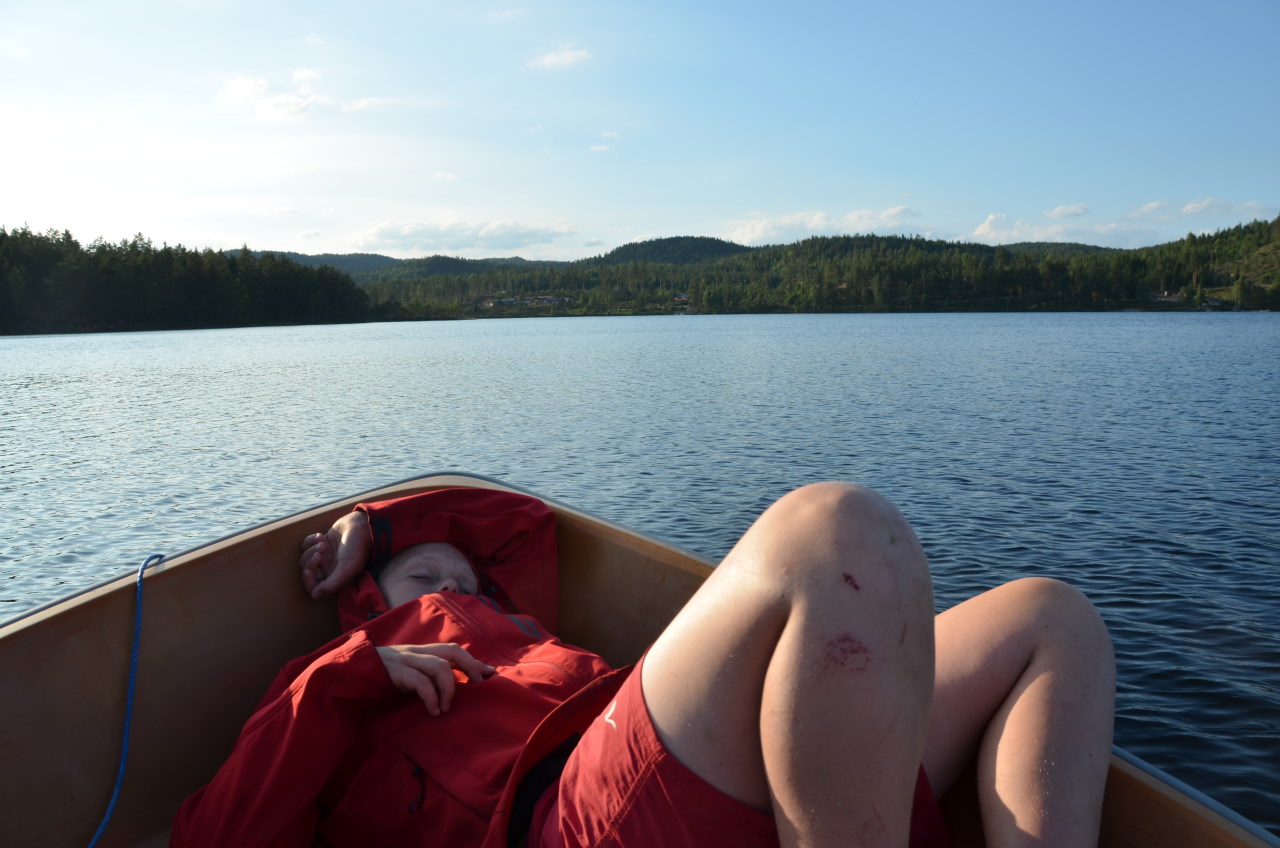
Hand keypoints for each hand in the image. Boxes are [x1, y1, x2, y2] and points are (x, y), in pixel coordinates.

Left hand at [299, 510, 371, 598]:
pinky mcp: (321, 543)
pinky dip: (310, 541)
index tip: (309, 570)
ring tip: (323, 543)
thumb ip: (331, 584)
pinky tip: (320, 536)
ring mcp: (323, 555)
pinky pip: (305, 545)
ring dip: (311, 549)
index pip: (314, 587)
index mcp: (334, 578)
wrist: (362, 525)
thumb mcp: (346, 569)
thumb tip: (315, 596)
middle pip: (307, 571)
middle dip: (310, 562)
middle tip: (320, 552)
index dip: (308, 581)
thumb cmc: (357, 548)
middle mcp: (328, 568)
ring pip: (304, 557)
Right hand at [376, 643, 495, 715]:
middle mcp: (414, 651)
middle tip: (478, 685)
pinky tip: (433, 710)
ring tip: (447, 707)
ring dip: (449, 688)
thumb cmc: (376, 680)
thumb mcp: (403, 675)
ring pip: (439, 665)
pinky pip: (420, 682)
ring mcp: (404, 659)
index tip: (489, 673)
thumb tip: (447, 691)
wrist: (345, 675)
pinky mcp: (394, 672)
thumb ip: (422, 677)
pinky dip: (431, 697)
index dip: (472, 660)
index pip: (452, 650)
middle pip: (451, 651)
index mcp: (418, 651)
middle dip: (470, 666)